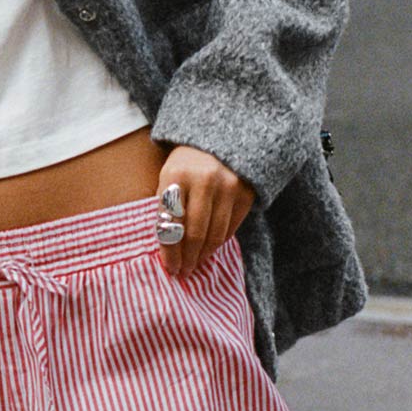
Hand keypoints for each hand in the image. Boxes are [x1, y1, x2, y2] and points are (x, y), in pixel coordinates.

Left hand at [157, 145, 255, 276]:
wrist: (222, 137)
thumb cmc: (187, 163)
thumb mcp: (169, 176)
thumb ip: (166, 207)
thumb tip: (168, 251)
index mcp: (176, 175)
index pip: (171, 224)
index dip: (170, 253)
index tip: (170, 269)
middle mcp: (204, 180)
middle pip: (194, 234)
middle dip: (188, 259)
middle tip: (184, 272)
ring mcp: (228, 186)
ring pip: (215, 235)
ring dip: (204, 255)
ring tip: (196, 264)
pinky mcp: (245, 193)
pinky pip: (230, 229)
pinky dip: (219, 242)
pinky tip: (210, 249)